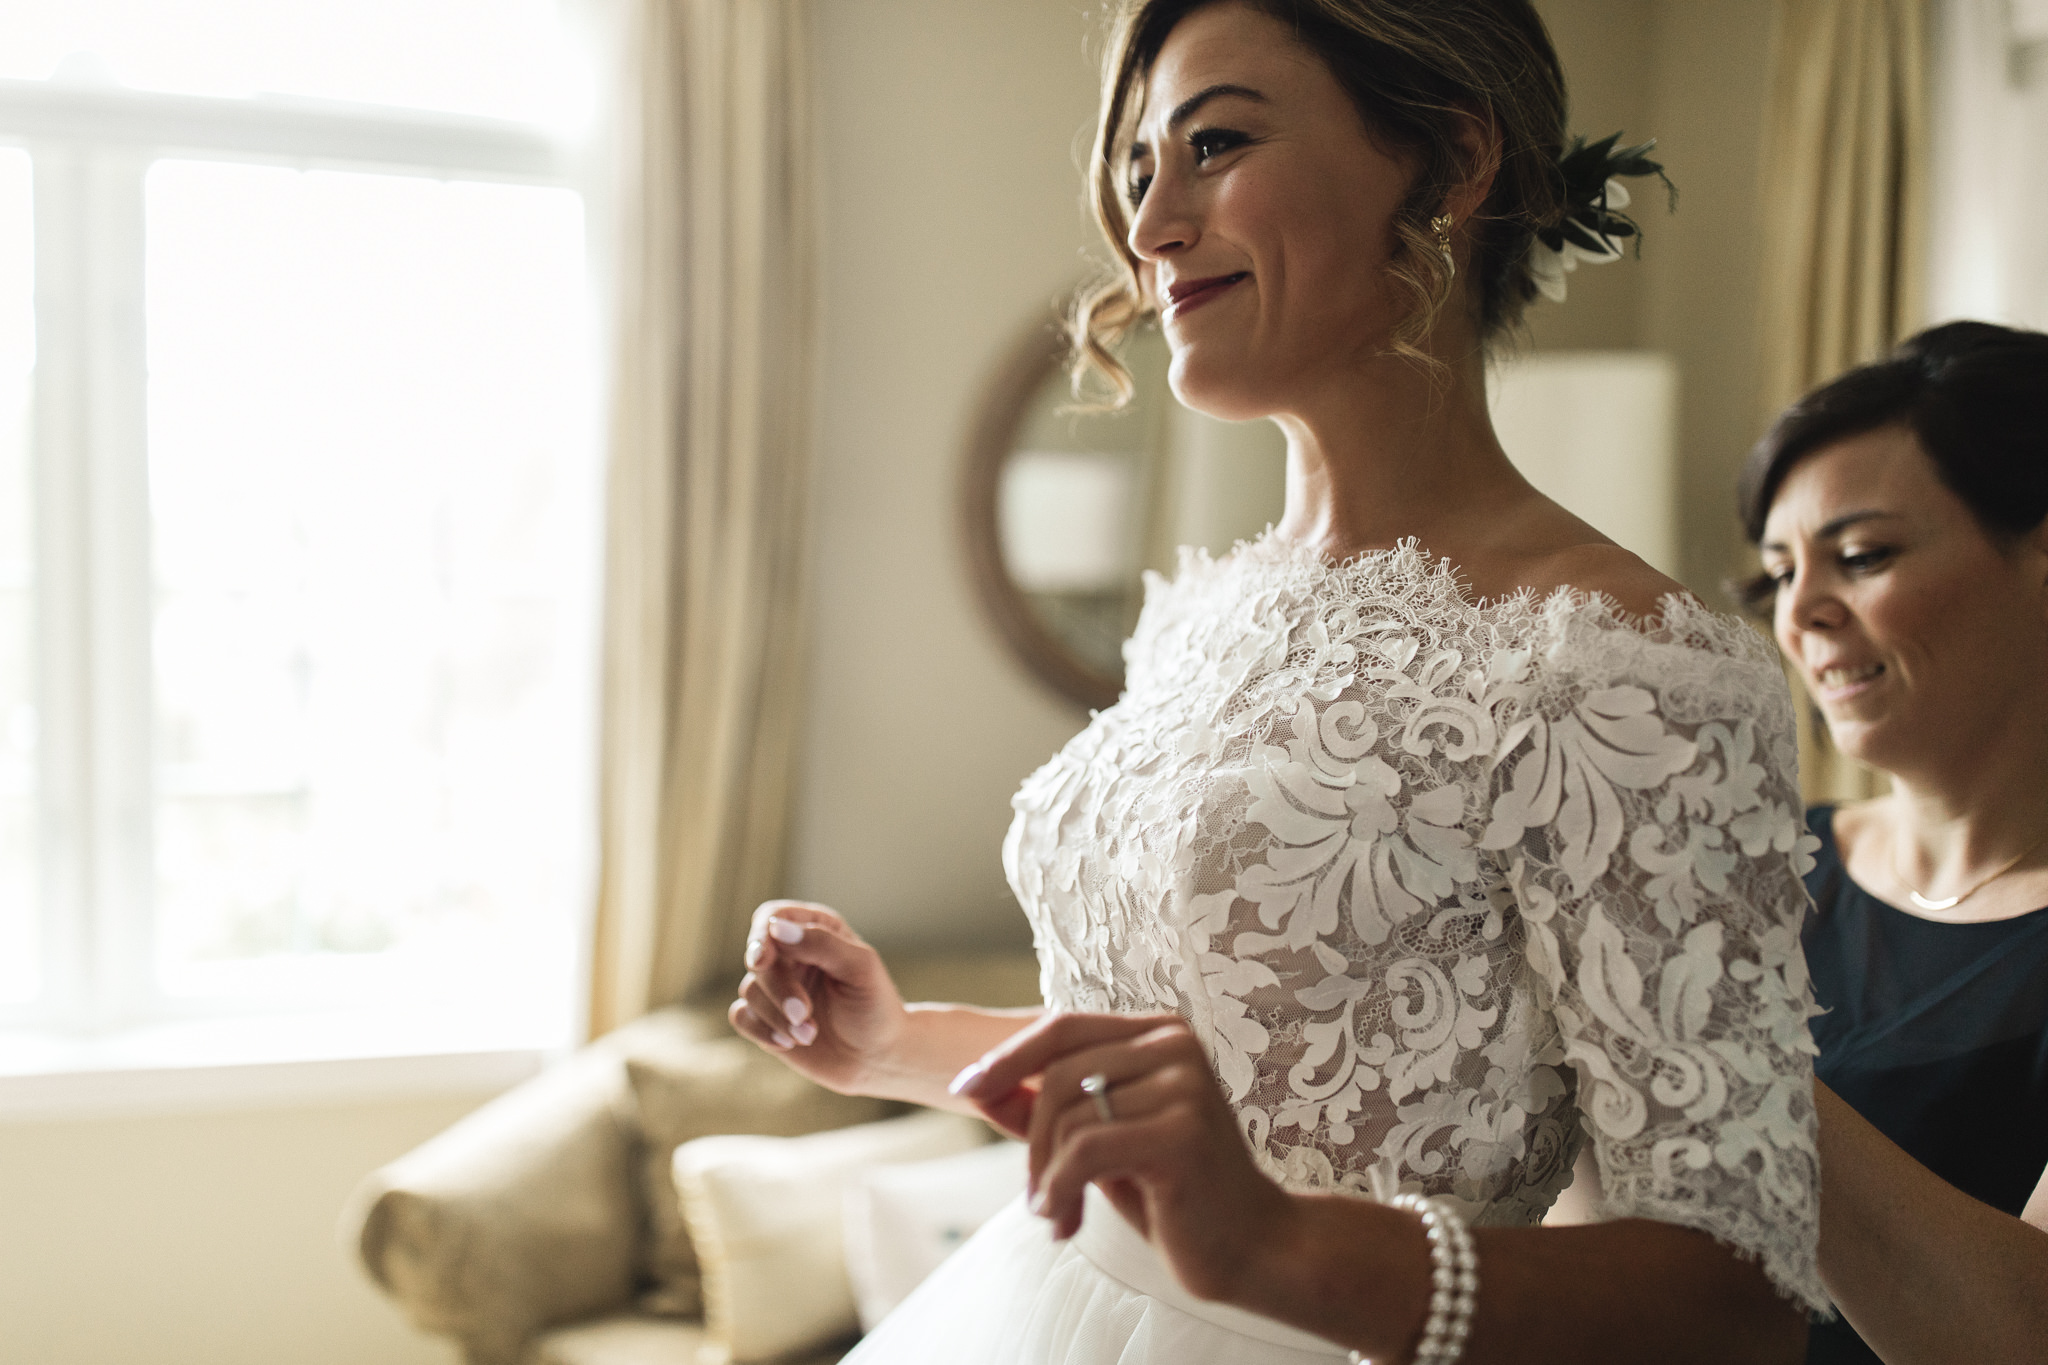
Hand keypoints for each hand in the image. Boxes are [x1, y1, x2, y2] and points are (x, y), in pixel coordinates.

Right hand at [729, 901, 907, 1095]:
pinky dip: (762, 1030)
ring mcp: (777, 986)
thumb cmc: (875, 1007)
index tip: (763, 960)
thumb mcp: (861, 969)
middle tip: (803, 1014)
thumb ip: (823, 943)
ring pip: (751, 989)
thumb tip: (776, 928)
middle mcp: (792, 954)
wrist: (877, 1058)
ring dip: (778, 1016)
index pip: (774, 917)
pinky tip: (788, 1043)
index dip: (762, 935)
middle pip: (759, 957)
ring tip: (810, 1034)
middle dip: (779, 989)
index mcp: (817, 929)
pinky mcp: (765, 1017)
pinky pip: (741, 1017)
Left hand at [952, 1011, 1296, 1303]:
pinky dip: (1060, 1190)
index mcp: (1161, 1033)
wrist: (1251, 1246)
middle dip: (1032, 1139)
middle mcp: (1176, 1045)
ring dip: (1047, 1177)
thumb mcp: (1102, 1141)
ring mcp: (1184, 1085)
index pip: (1063, 1028)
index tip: (966, 1089)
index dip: (1009, 1057)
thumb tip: (977, 1086)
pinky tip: (1065, 1223)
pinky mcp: (1181, 1133)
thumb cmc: (1174, 1193)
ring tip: (1058, 1214)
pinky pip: (1084, 1151)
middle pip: (1058, 1074)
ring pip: (1068, 1117)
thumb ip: (1049, 1110)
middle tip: (1036, 1194)